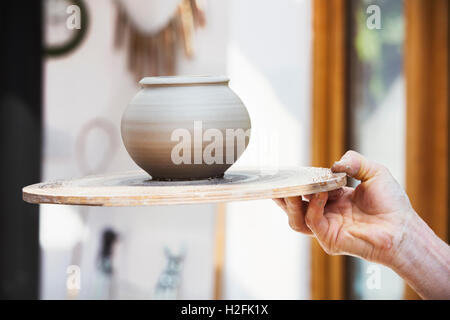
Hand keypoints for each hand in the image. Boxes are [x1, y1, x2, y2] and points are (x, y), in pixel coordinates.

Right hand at [274, 150, 414, 264]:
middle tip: (275, 181)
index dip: (297, 181)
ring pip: (296, 218)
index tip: (288, 171)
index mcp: (333, 199)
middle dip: (282, 194)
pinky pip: (311, 221)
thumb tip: (334, 165)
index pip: (306, 191)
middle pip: (294, 207)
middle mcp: (326, 214)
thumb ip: (354, 161)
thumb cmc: (392, 203)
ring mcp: (326, 228)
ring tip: (291, 188)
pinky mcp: (329, 239)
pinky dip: (312, 206)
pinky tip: (321, 193)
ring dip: (290, 202)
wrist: (402, 228)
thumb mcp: (374, 172)